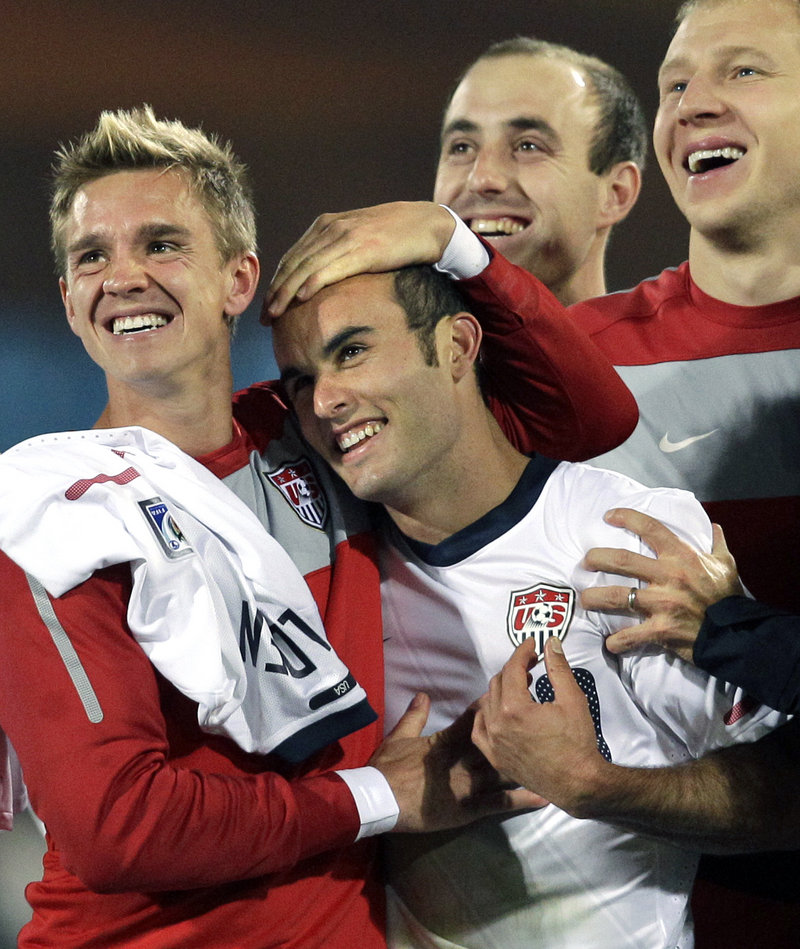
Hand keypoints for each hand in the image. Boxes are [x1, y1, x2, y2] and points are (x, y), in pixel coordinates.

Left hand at [264, 201, 455, 316]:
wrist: (428, 224)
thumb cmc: (397, 237)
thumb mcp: (359, 240)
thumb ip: (338, 254)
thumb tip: (323, 282)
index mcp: (326, 225)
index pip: (292, 257)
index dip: (277, 282)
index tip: (267, 305)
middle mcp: (331, 228)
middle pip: (293, 264)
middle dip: (275, 292)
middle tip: (263, 318)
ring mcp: (346, 237)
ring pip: (306, 268)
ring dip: (286, 293)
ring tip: (275, 314)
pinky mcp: (363, 249)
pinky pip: (330, 268)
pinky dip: (312, 283)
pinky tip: (300, 298)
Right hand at [370, 691, 544, 832]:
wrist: (379, 799)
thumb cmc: (387, 767)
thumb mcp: (398, 737)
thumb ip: (414, 716)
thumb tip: (423, 694)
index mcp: (445, 742)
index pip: (472, 720)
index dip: (491, 709)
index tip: (510, 693)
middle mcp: (462, 760)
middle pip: (495, 742)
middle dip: (516, 731)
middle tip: (540, 718)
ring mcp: (467, 785)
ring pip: (502, 770)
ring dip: (526, 762)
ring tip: (552, 755)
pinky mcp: (469, 808)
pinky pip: (500, 804)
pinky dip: (521, 800)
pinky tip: (542, 796)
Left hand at [472, 637, 609, 817]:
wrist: (578, 783)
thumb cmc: (577, 742)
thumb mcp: (572, 699)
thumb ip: (558, 668)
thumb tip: (551, 643)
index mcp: (514, 708)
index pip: (512, 669)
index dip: (522, 652)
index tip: (532, 646)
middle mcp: (497, 724)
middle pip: (498, 683)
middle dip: (514, 669)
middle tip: (531, 664)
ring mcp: (493, 743)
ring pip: (487, 703)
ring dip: (501, 689)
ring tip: (520, 686)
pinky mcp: (495, 758)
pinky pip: (480, 729)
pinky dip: (488, 715)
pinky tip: (501, 711)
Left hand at [581, 508, 743, 661]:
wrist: (738, 634)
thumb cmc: (729, 598)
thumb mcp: (726, 565)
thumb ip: (716, 545)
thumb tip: (713, 527)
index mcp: (682, 557)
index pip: (650, 528)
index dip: (627, 518)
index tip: (608, 515)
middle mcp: (668, 576)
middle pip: (622, 560)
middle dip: (597, 558)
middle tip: (586, 562)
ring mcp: (662, 603)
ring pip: (616, 596)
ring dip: (594, 598)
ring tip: (584, 599)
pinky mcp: (661, 629)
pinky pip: (631, 636)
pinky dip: (617, 642)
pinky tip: (609, 644)